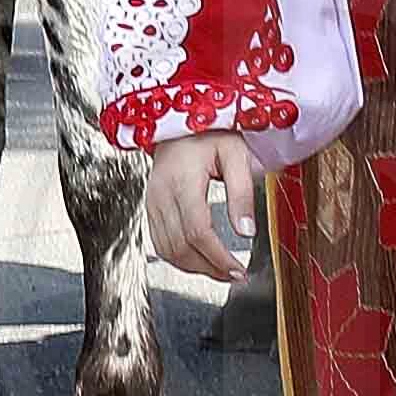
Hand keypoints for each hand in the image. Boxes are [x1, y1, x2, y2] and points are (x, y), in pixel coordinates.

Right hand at [145, 131, 261, 284]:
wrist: (179, 121)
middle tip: (235, 275)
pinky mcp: (149, 207)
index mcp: (182, 181)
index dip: (218, 257)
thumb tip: (246, 232)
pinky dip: (179, 257)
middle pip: (180, 247)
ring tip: (221, 272)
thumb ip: (242, 193)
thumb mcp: (236, 155)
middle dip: (208, 268)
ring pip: (167, 250)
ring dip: (194, 267)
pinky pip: (160, 242)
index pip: (197, 232)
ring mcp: (151, 202)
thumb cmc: (210, 134)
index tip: (239, 269)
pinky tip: (200, 259)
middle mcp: (161, 194)